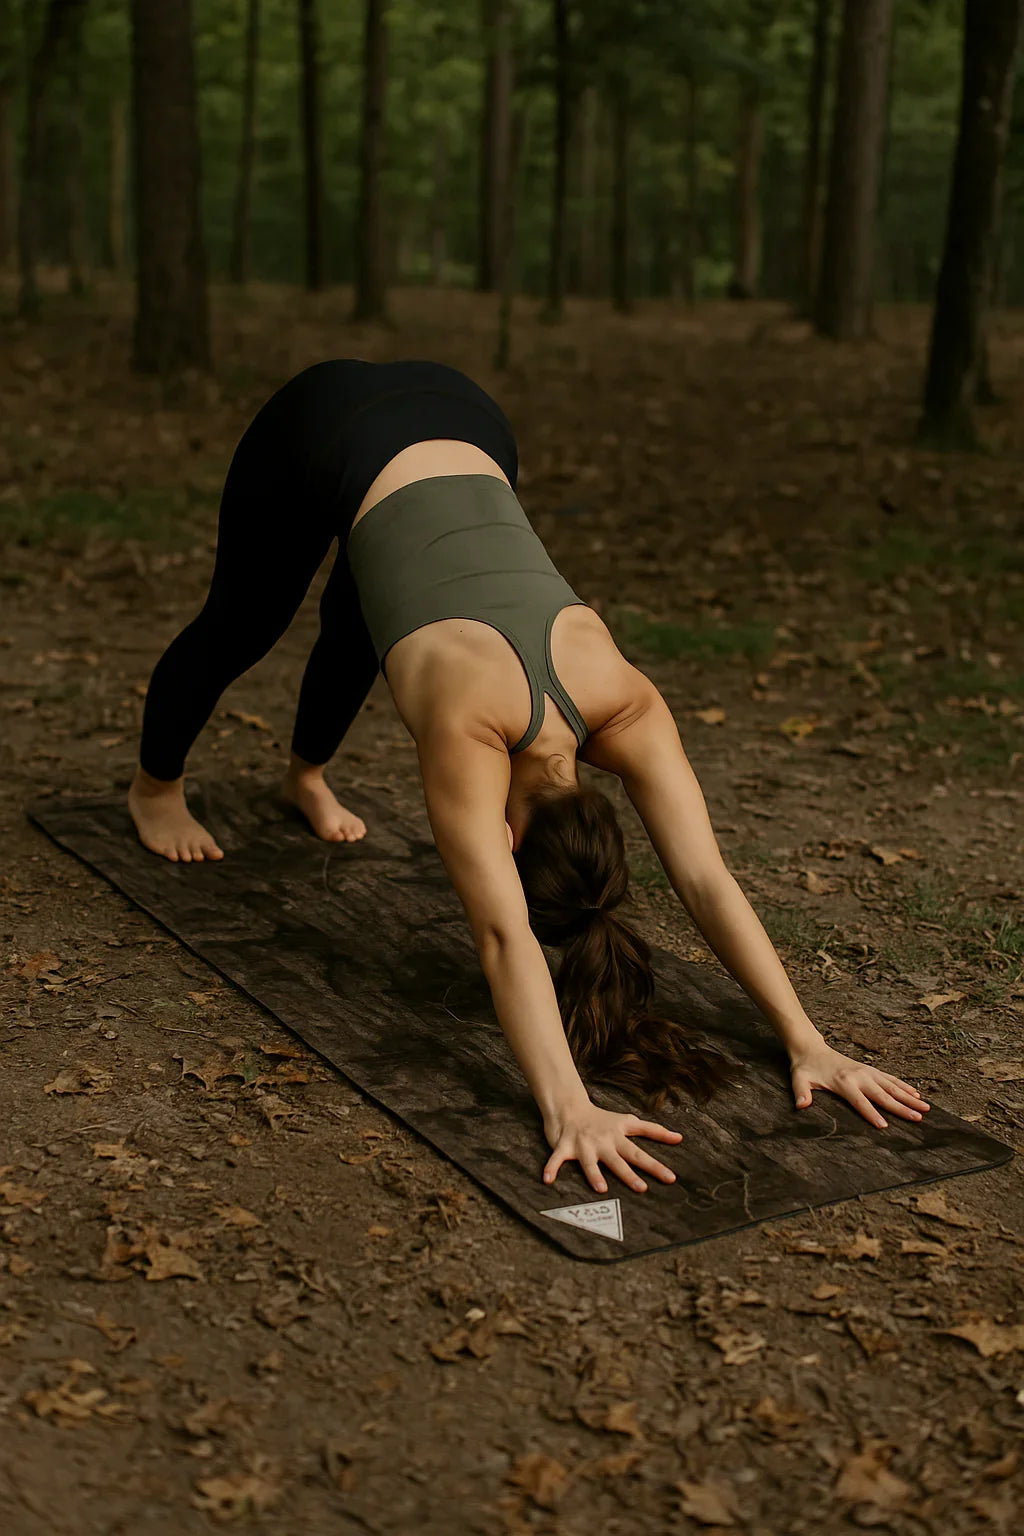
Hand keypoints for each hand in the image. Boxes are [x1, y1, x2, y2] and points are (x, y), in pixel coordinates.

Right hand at [542, 1102, 681, 1193]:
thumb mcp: (628, 1121)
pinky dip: (551, 1168)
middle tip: (642, 1188)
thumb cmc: (601, 1119)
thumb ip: (653, 1130)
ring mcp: (583, 1145)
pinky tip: (548, 1180)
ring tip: (601, 1189)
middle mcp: (602, 1142)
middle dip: (629, 1174)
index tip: (671, 1178)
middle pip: (618, 1160)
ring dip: (594, 1175)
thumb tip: (680, 1137)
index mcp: (618, 1138)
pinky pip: (556, 1159)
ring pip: (589, 1162)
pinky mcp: (564, 1146)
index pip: (640, 1154)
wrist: (570, 1106)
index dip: (655, 1166)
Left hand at [790, 1041, 930, 1128]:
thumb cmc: (805, 1068)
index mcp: (843, 1082)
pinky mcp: (869, 1069)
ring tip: (926, 1108)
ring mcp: (866, 1072)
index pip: (860, 1102)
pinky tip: (916, 1094)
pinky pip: (890, 1078)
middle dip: (901, 1107)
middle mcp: (859, 1076)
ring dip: (909, 1097)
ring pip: (892, 1086)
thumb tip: (801, 1106)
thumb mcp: (799, 1080)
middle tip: (918, 1118)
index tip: (884, 1126)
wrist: (811, 1049)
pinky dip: (904, 1086)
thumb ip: (801, 1093)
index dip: (871, 1114)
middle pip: (883, 1094)